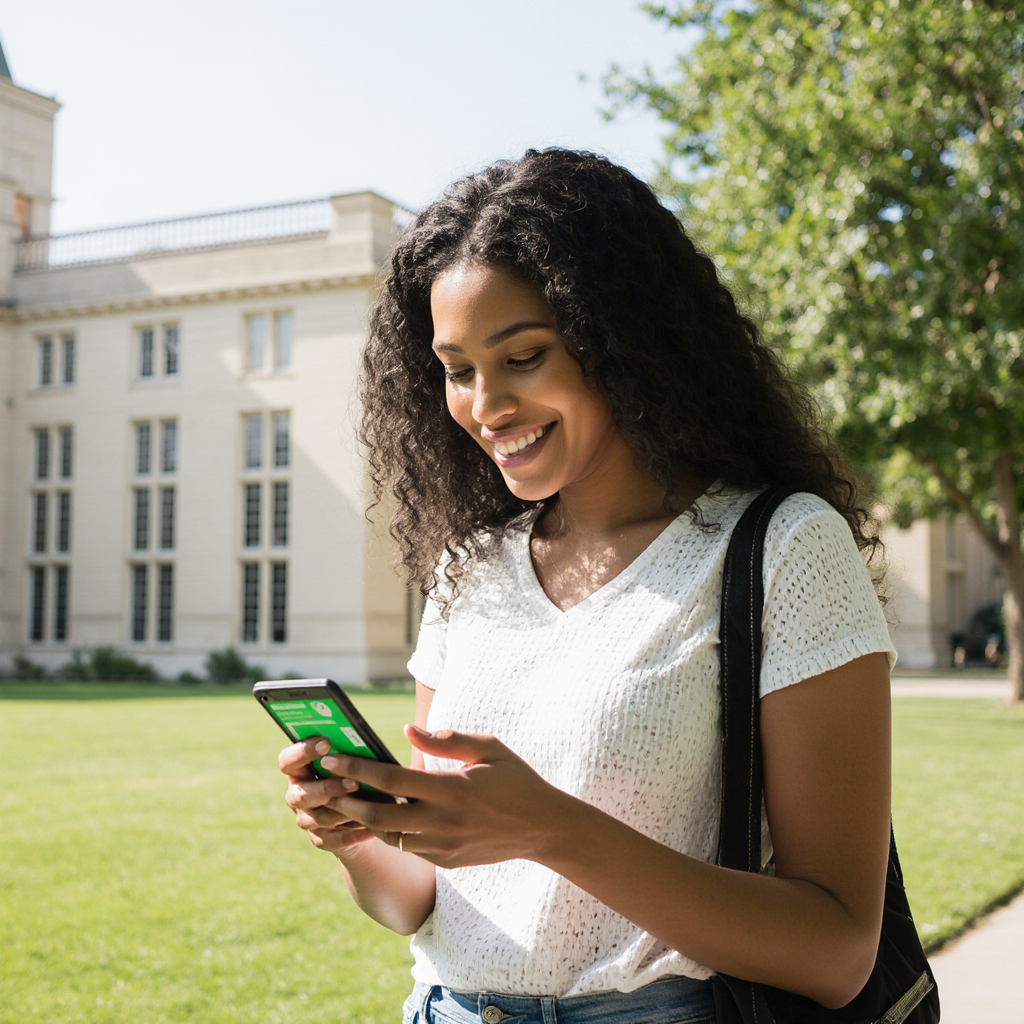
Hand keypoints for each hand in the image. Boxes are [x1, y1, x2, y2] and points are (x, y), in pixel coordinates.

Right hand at [279, 737, 377, 857]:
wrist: (364, 809)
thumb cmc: (356, 774)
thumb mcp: (352, 762)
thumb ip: (348, 754)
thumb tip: (361, 742)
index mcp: (298, 770)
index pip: (287, 761)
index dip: (303, 752)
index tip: (326, 743)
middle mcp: (297, 795)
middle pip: (300, 795)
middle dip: (327, 789)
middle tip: (353, 784)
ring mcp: (306, 818)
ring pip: (315, 819)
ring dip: (340, 812)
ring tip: (365, 807)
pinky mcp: (320, 839)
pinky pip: (332, 840)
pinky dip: (351, 835)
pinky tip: (370, 830)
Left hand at [318, 725, 569, 868]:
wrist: (543, 829)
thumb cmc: (516, 779)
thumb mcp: (488, 748)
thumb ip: (446, 740)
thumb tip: (407, 730)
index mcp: (451, 790)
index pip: (391, 781)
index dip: (357, 768)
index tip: (332, 757)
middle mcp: (442, 823)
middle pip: (378, 815)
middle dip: (345, 800)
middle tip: (321, 785)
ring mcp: (442, 846)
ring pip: (389, 836)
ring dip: (362, 819)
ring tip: (340, 800)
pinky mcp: (445, 861)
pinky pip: (407, 847)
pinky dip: (388, 833)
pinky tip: (375, 817)